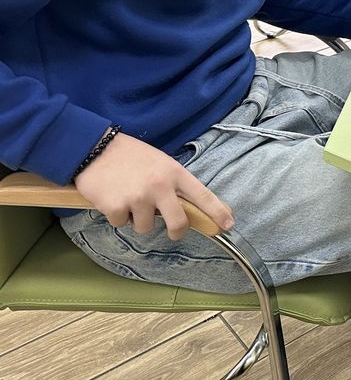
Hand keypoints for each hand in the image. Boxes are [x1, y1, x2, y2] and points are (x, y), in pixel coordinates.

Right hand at [73, 133, 234, 239]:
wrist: (94, 148)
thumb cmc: (131, 156)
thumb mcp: (160, 163)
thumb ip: (173, 184)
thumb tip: (187, 208)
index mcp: (174, 172)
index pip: (202, 194)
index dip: (217, 211)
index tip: (227, 225)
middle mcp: (160, 186)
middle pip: (179, 222)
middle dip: (177, 231)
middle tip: (173, 231)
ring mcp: (138, 197)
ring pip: (145, 227)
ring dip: (137, 219)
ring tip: (129, 198)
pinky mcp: (116, 207)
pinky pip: (121, 224)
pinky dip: (116, 216)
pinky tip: (112, 198)